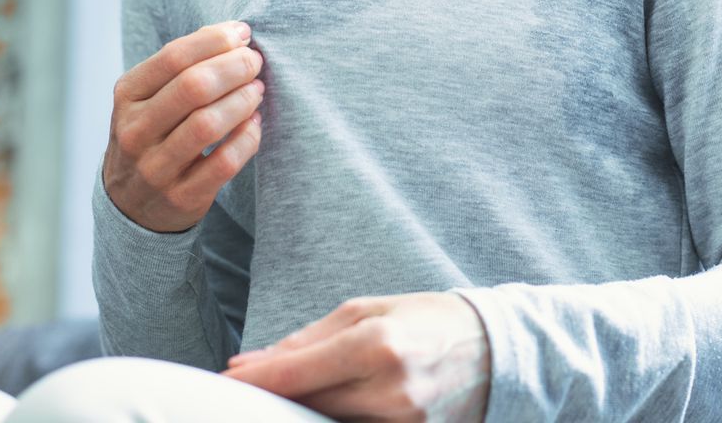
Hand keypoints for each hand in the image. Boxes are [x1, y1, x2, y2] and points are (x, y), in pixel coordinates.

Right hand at [102, 21, 264, 231]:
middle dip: (235, 67)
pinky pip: (224, 163)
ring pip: (208, 124)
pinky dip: (247, 138)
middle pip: (194, 87)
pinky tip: (255, 123)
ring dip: (243, 100)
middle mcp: (135, 131)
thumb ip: (183, 64)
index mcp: (128, 95)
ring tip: (257, 89)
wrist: (130, 203)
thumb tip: (233, 33)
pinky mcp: (181, 197)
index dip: (216, 40)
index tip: (243, 34)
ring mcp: (155, 168)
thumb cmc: (153, 131)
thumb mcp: (150, 95)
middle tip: (255, 61)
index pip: (175, 56)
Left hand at [222, 291, 489, 421]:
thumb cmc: (426, 318)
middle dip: (276, 396)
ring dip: (305, 411)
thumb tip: (253, 362)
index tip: (226, 380)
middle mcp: (389, 389)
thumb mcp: (369, 310)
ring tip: (296, 393)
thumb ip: (311, 337)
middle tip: (252, 386)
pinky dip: (336, 420)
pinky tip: (329, 408)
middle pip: (308, 405)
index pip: (298, 372)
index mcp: (376, 343)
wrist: (494, 348)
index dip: (256, 380)